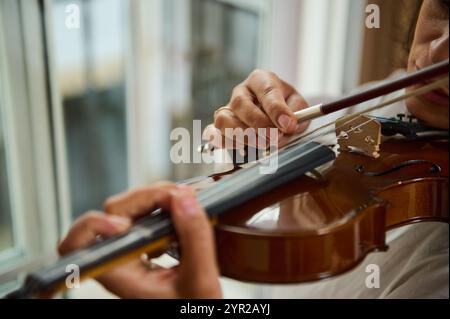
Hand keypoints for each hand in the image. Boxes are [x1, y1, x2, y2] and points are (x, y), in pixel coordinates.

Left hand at [58, 182, 221, 298]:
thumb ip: (195, 240)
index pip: (80, 247)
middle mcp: (123, 258)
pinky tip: (182, 218)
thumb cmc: (193, 307)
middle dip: (146, 197)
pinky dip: (165, 207)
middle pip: (113, 212)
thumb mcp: (201, 280)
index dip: (94, 225)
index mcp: (122, 275)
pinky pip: (147, 215)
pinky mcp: (149, 243)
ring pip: (131, 208)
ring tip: (185, 203)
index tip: (125, 223)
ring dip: (158, 199)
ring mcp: (135, 249)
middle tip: (177, 198)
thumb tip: (184, 200)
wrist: (200, 313)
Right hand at [204, 70, 309, 148]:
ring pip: (224, 120)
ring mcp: (228, 109)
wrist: (275, 116)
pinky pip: (212, 133)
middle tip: (274, 137)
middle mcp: (241, 92)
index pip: (267, 91)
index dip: (277, 109)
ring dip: (243, 136)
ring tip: (262, 145)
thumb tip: (288, 126)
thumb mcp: (298, 104)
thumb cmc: (286, 107)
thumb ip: (297, 114)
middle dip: (258, 124)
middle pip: (240, 104)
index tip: (288, 124)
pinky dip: (223, 142)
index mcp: (261, 80)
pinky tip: (239, 148)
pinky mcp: (220, 126)